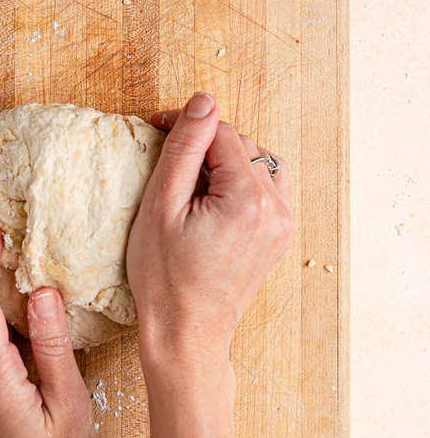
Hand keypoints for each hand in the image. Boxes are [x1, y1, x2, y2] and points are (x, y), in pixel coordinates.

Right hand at [127, 92, 292, 375]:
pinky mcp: (277, 237)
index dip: (187, 124)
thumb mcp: (161, 205)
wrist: (186, 335)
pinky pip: (266, 190)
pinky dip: (241, 183)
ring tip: (190, 183)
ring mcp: (281, 225)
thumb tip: (203, 101)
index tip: (156, 127)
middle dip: (205, 145)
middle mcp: (275, 208)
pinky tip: (211, 201)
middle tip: (166, 161)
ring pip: (258, 164)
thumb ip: (185, 148)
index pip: (221, 132)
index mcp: (247, 197)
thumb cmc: (164, 278)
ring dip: (226, 161)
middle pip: (242, 145)